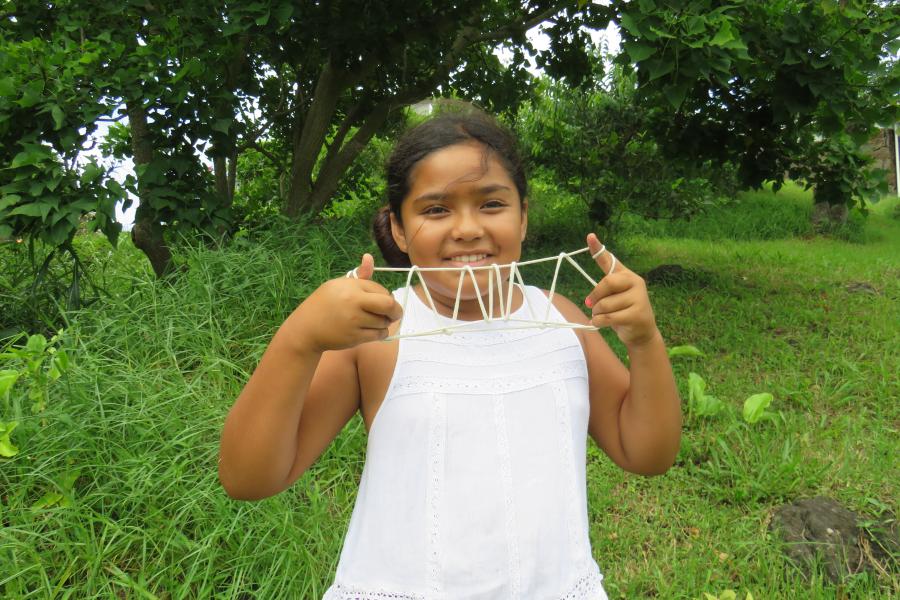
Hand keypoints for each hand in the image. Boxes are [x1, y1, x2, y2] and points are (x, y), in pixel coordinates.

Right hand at [281, 254, 402, 352]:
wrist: (306, 327)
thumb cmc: (324, 304)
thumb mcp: (338, 285)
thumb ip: (360, 275)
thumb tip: (369, 256)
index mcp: (351, 286)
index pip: (381, 290)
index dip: (386, 296)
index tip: (382, 301)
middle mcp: (353, 302)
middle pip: (389, 305)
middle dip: (396, 310)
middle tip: (395, 314)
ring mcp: (354, 320)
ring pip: (384, 322)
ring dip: (385, 323)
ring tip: (376, 322)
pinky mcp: (355, 337)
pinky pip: (379, 335)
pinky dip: (381, 333)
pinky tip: (373, 330)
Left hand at [584, 234, 658, 347]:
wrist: (642, 333)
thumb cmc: (624, 312)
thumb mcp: (615, 297)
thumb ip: (605, 291)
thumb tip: (589, 298)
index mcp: (627, 276)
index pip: (610, 260)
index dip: (598, 249)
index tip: (589, 236)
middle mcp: (636, 283)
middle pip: (606, 283)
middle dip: (595, 296)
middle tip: (590, 304)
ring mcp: (639, 298)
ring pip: (604, 304)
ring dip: (597, 313)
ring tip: (603, 317)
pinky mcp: (636, 315)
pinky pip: (608, 317)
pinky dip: (599, 322)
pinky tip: (602, 324)